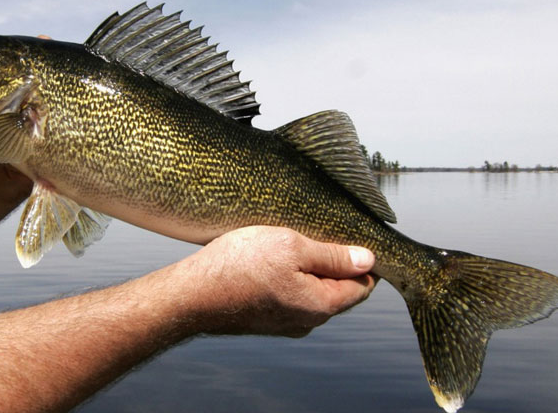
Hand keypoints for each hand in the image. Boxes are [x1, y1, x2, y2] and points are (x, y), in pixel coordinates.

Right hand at [180, 226, 376, 336]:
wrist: (189, 295)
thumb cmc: (238, 267)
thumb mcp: (291, 247)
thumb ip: (332, 255)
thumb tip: (367, 260)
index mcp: (321, 306)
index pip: (363, 286)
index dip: (362, 259)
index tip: (349, 237)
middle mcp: (307, 321)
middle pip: (337, 289)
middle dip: (332, 263)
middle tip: (311, 234)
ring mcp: (284, 323)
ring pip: (310, 290)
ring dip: (305, 268)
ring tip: (284, 245)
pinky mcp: (265, 319)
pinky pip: (288, 295)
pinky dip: (285, 277)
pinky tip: (267, 261)